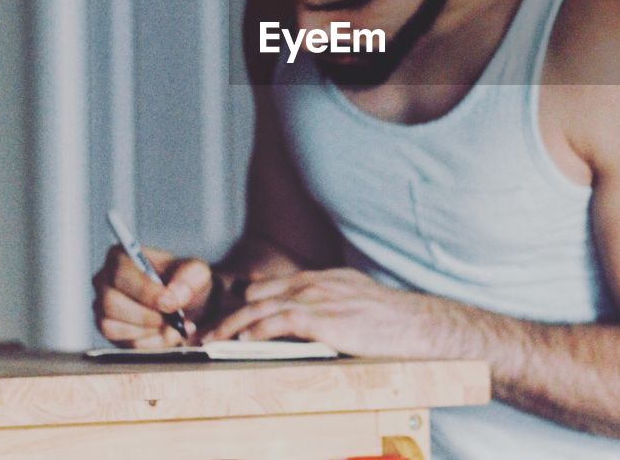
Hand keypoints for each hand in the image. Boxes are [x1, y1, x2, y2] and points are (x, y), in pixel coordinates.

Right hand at [91, 244, 212, 346]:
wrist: (186, 306)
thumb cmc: (183, 282)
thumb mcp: (196, 272)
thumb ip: (189, 278)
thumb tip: (173, 295)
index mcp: (121, 257)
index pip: (121, 274)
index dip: (145, 291)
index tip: (169, 303)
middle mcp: (105, 281)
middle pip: (111, 303)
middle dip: (146, 316)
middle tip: (172, 318)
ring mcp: (103, 308)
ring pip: (113, 327)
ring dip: (149, 331)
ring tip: (172, 325)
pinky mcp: (110, 332)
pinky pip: (123, 345)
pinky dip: (150, 344)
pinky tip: (165, 333)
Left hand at [204, 267, 445, 357]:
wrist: (416, 323)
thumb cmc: (389, 318)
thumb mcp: (353, 298)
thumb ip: (326, 302)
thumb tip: (304, 320)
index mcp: (320, 278)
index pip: (269, 286)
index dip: (242, 304)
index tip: (224, 319)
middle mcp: (314, 284)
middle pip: (257, 296)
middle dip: (227, 315)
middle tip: (204, 333)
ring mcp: (318, 299)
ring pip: (261, 308)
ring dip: (231, 325)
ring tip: (211, 340)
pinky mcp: (323, 320)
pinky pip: (279, 322)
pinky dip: (256, 330)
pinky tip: (242, 340)